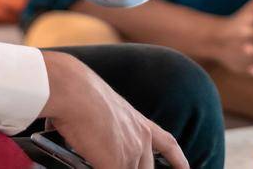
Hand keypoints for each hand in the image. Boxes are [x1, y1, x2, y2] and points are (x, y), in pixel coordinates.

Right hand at [40, 50, 188, 168]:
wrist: (74, 90)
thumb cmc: (79, 93)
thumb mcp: (103, 108)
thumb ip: (103, 125)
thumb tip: (78, 133)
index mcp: (140, 123)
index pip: (167, 145)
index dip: (178, 161)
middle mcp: (141, 138)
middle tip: (125, 166)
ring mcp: (131, 153)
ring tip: (109, 164)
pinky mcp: (116, 164)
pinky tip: (98, 167)